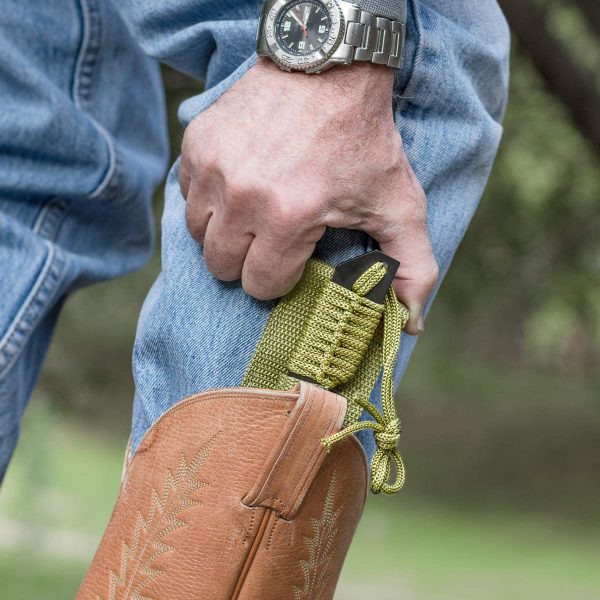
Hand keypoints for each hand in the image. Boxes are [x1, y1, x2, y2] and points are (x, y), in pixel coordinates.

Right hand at [180, 58, 437, 334]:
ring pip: (198, 235)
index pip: (260, 285)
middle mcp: (242, 195)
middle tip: (274, 236)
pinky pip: (187, 196)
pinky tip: (237, 186)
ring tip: (254, 212)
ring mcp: (213, 167)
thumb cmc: (364, 139)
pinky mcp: (196, 144)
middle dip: (249, 260)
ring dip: (224, 233)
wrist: (328, 65)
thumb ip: (414, 268)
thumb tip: (412, 325)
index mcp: (289, 216)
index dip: (280, 277)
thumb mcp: (399, 204)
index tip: (295, 255)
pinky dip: (209, 200)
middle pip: (221, 265)